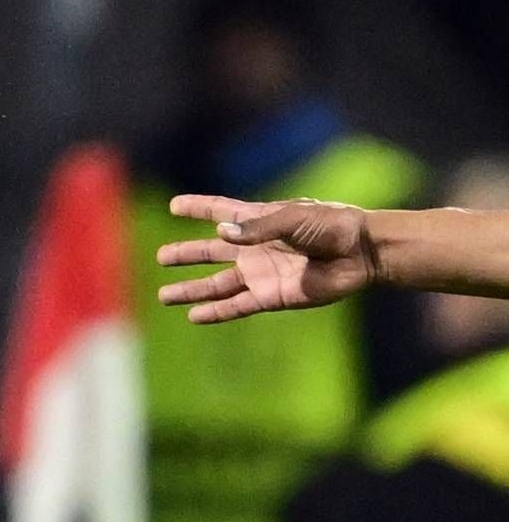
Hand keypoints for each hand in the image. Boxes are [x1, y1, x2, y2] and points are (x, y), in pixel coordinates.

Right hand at [156, 195, 379, 323]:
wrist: (361, 253)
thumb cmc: (331, 225)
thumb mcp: (292, 218)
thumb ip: (256, 228)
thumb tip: (218, 235)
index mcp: (258, 220)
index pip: (220, 211)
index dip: (197, 208)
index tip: (174, 206)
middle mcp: (255, 248)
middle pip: (211, 251)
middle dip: (186, 254)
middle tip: (161, 257)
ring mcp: (261, 274)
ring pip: (216, 283)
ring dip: (191, 289)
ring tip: (164, 295)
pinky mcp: (272, 296)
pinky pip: (237, 306)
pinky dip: (215, 312)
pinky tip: (194, 316)